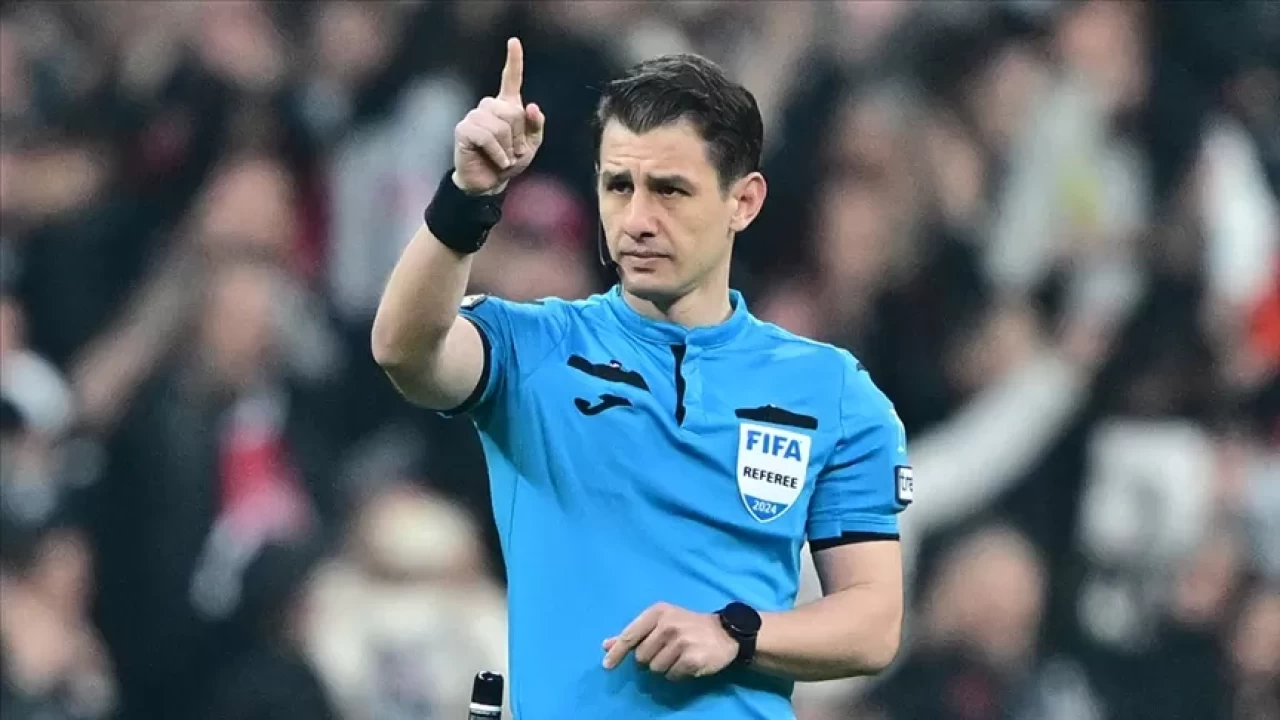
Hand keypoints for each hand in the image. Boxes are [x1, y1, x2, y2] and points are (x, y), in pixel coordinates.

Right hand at [452, 37, 545, 195]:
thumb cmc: (510, 161)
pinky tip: (499, 161)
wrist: (490, 183)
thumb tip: (531, 106)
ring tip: (504, 157)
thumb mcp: (531, 146)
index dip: (514, 60)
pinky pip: (487, 136)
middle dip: (519, 136)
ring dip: (508, 147)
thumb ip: (536, 126)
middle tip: (515, 152)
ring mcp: (474, 117)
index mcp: (507, 107)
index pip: (511, 79)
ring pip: (500, 125)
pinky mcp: (463, 130)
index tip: (514, 41)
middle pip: (512, 112)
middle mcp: (489, 107)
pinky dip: (498, 152)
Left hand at [602, 602, 738, 679]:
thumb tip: (606, 645)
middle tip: (665, 650)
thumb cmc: (687, 625)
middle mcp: (668, 625)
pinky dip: (676, 673)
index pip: (630, 635)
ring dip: (664, 667)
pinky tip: (687, 662)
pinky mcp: (692, 658)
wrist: (725, 632)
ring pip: (655, 668)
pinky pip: (671, 676)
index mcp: (657, 612)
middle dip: (649, 659)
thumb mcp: (660, 622)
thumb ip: (633, 634)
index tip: (607, 665)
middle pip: (641, 657)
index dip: (617, 653)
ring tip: (677, 655)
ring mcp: (681, 641)